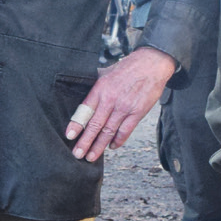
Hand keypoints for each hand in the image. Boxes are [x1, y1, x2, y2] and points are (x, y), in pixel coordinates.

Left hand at [63, 45, 177, 160]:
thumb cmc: (128, 68)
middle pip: (95, 125)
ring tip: (91, 157)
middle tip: (77, 154)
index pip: (85, 110)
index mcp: (101, 88)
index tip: (69, 135)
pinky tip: (111, 147)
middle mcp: (111, 99)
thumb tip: (82, 94)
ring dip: (99, 146)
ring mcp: (125, 107)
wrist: (151, 64)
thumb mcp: (106, 73)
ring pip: (108, 131)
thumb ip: (96, 87)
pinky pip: (125, 131)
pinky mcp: (137, 112)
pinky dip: (117, 140)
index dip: (76, 124)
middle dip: (85, 142)